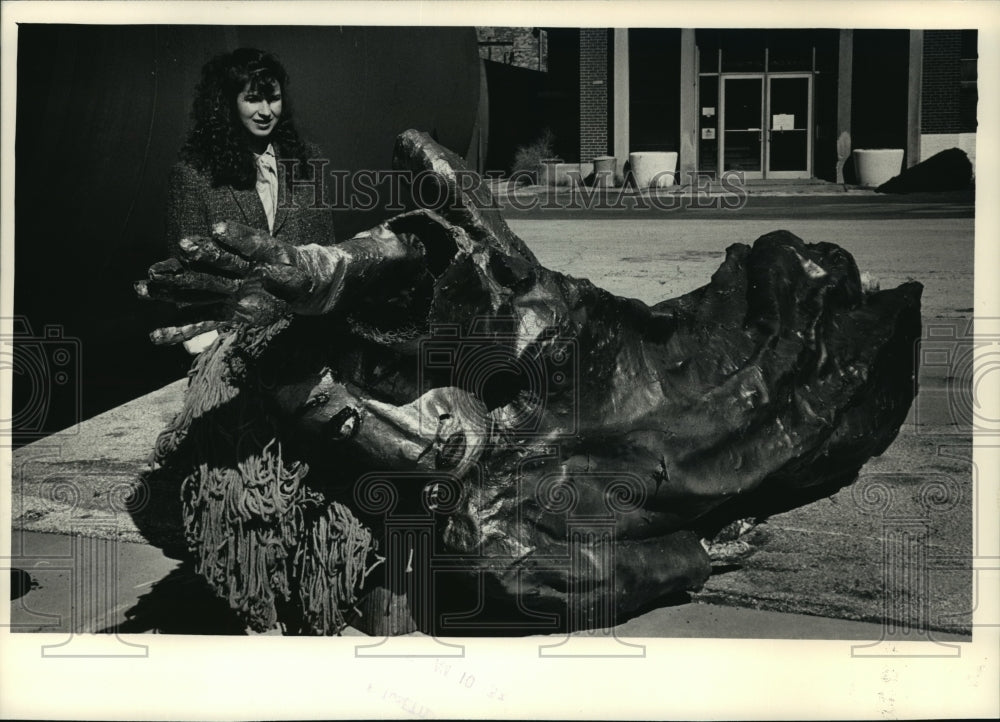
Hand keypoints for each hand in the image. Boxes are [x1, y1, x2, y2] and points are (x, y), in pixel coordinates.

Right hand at [136, 221, 317, 344]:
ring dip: (169, 292)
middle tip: (157, 270)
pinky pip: (201, 321)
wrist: (298, 288)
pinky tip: (157, 337)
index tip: (217, 231)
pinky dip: (180, 330)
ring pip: (194, 291)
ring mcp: (225, 291)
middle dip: (183, 269)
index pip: (242, 242)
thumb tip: (268, 275)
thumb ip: (287, 275)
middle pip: (205, 266)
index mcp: (252, 252)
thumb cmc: (298, 276)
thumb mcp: (301, 276)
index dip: (231, 236)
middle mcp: (231, 268)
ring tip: (141, 290)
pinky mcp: (225, 312)